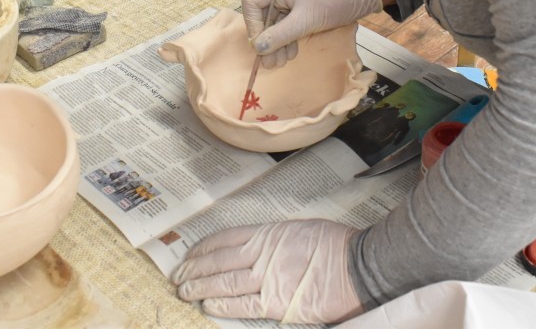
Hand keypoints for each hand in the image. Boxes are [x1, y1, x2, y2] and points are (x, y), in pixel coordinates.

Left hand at [172, 220, 363, 323]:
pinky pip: (242, 305)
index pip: (224, 239)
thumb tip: (259, 249)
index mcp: (268, 234)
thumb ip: (276, 240)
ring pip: (224, 282)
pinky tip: (208, 305)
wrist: (358, 266)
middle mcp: (262, 254)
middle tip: (178, 277)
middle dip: (194, 269)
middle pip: (218, 261)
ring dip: (200, 287)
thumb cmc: (335, 245)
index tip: (189, 255)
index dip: (202, 248)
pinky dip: (222, 305)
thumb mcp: (300, 229)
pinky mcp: (277, 303)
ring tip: (185, 292)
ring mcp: (268, 279)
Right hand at [242, 0, 382, 68]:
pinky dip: (286, 40)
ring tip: (280, 62)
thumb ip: (280, 35)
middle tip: (269, 62)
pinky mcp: (298, 9)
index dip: (252, 23)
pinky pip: (285, 25)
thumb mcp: (305, 21)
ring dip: (276, 43)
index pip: (251, 1)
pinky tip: (290, 54)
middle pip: (262, 15)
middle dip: (266, 39)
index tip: (259, 44)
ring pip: (274, 23)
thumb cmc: (332, 4)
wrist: (359, 0)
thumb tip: (258, 48)